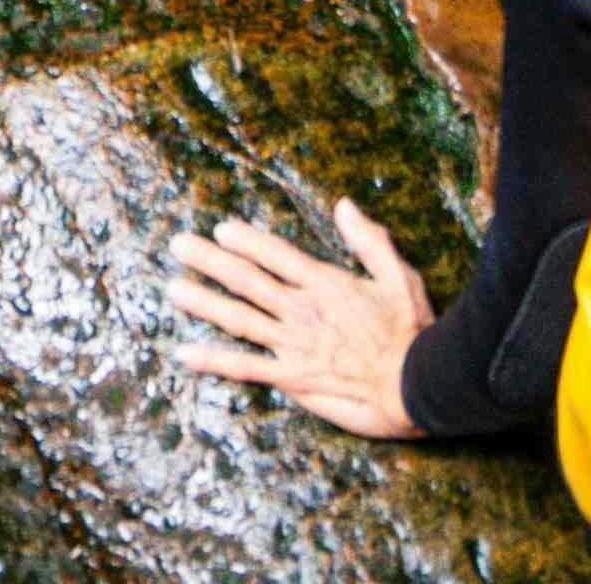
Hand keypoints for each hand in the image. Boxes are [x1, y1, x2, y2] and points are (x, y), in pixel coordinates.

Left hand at [167, 202, 431, 439]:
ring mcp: (293, 345)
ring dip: (204, 303)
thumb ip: (369, 239)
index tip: (221, 229)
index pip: (276, 255)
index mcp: (325, 284)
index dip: (247, 241)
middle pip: (247, 280)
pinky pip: (246, 367)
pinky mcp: (292, 377)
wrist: (417, 386)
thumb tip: (344, 205)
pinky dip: (214, 360)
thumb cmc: (412, 331)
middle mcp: (302, 311)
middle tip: (178, 245)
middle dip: (209, 261)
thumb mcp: (399, 275)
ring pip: (239, 318)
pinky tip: (186, 352)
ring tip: (173, 289)